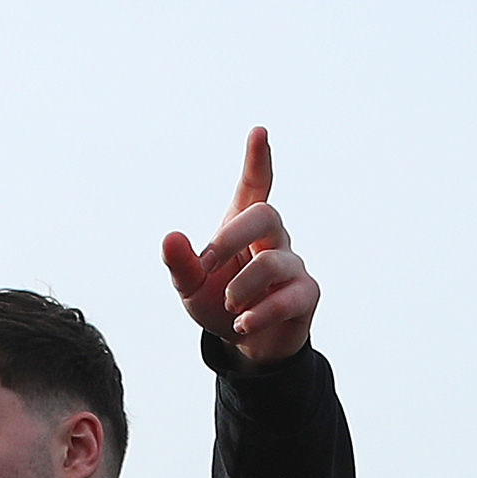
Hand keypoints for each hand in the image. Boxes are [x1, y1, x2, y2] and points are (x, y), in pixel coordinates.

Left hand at [158, 127, 314, 365]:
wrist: (247, 345)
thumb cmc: (220, 303)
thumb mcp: (190, 287)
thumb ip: (181, 264)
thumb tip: (171, 238)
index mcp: (242, 226)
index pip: (255, 185)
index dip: (257, 160)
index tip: (259, 132)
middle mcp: (272, 238)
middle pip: (264, 215)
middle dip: (232, 236)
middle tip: (206, 264)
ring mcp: (292, 265)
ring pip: (271, 262)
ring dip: (241, 287)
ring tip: (229, 306)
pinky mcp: (306, 294)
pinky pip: (288, 298)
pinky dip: (259, 313)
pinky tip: (242, 324)